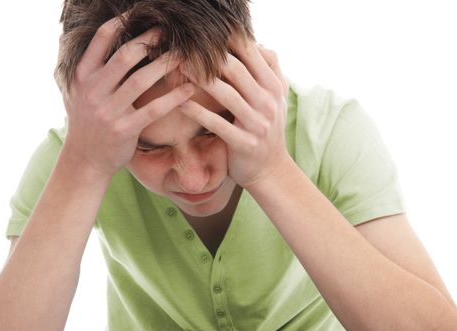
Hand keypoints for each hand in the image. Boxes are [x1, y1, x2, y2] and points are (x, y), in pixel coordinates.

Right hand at [60, 16, 193, 175]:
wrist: (85, 160)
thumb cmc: (86, 122)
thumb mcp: (76, 92)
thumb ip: (89, 68)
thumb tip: (102, 40)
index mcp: (82, 75)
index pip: (102, 39)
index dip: (123, 22)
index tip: (141, 14)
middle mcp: (93, 90)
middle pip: (126, 56)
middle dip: (151, 40)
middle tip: (170, 31)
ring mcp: (109, 110)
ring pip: (142, 79)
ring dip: (167, 64)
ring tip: (185, 55)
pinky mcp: (125, 129)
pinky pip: (155, 108)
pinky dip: (174, 97)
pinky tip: (190, 88)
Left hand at [178, 37, 290, 187]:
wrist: (270, 170)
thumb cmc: (267, 129)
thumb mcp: (276, 98)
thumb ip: (270, 71)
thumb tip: (258, 45)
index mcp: (274, 88)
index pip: (253, 55)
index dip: (229, 41)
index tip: (207, 34)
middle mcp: (268, 103)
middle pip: (237, 70)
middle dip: (209, 57)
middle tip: (185, 48)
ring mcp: (257, 124)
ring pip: (226, 94)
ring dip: (200, 79)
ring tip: (179, 68)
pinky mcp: (243, 143)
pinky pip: (216, 123)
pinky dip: (197, 111)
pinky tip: (180, 101)